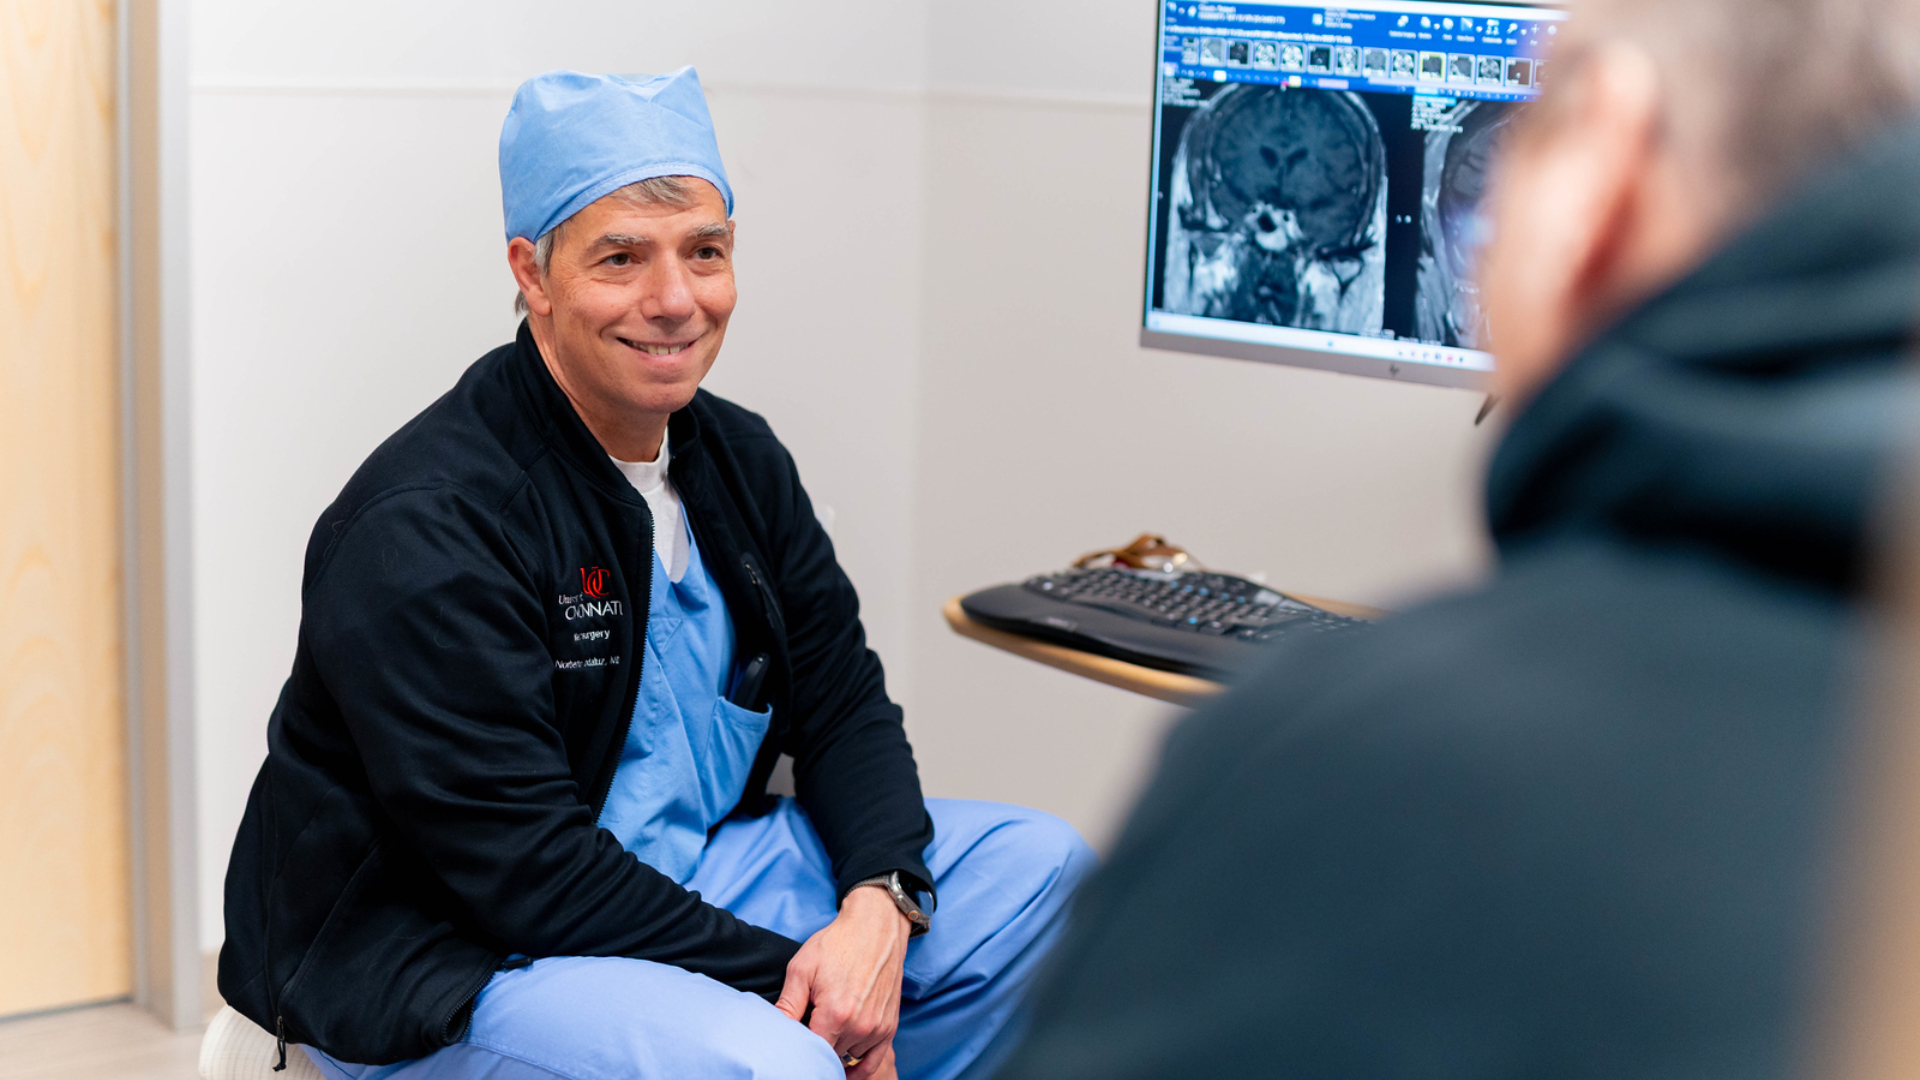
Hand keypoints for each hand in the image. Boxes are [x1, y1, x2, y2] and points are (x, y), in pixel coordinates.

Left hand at [775, 885, 910, 1078]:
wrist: (875, 927)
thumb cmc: (837, 943)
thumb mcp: (802, 968)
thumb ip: (788, 1005)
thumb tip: (773, 1031)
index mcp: (835, 1014)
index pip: (810, 1052)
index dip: (796, 1049)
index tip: (789, 1041)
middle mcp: (859, 1027)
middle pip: (828, 1055)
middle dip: (814, 1048)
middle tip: (806, 1031)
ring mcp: (877, 1028)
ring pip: (847, 1057)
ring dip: (835, 1050)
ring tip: (826, 1031)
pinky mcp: (889, 1026)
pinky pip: (873, 1061)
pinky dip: (858, 1068)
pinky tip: (845, 1070)